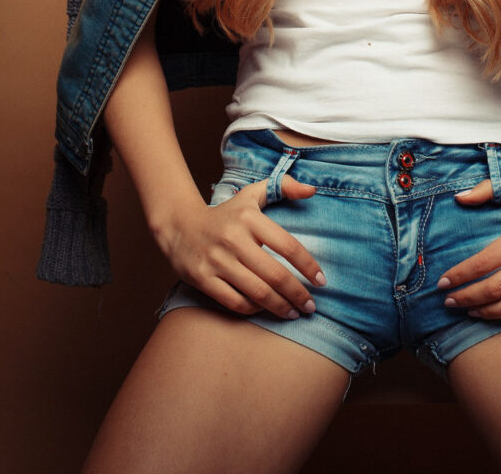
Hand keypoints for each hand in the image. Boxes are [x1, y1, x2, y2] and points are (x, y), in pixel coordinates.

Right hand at [153, 174, 325, 319]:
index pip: (287, 245)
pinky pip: (234, 302)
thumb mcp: (252, 194)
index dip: (307, 266)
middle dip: (297, 294)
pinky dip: (253, 310)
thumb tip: (312, 190)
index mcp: (249, 218)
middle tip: (311, 306)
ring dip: (280, 307)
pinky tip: (265, 310)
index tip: (321, 281)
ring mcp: (217, 261)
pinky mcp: (203, 279)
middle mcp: (234, 239)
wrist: (179, 225)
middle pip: (274, 275)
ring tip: (294, 313)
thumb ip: (283, 186)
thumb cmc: (225, 213)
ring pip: (257, 293)